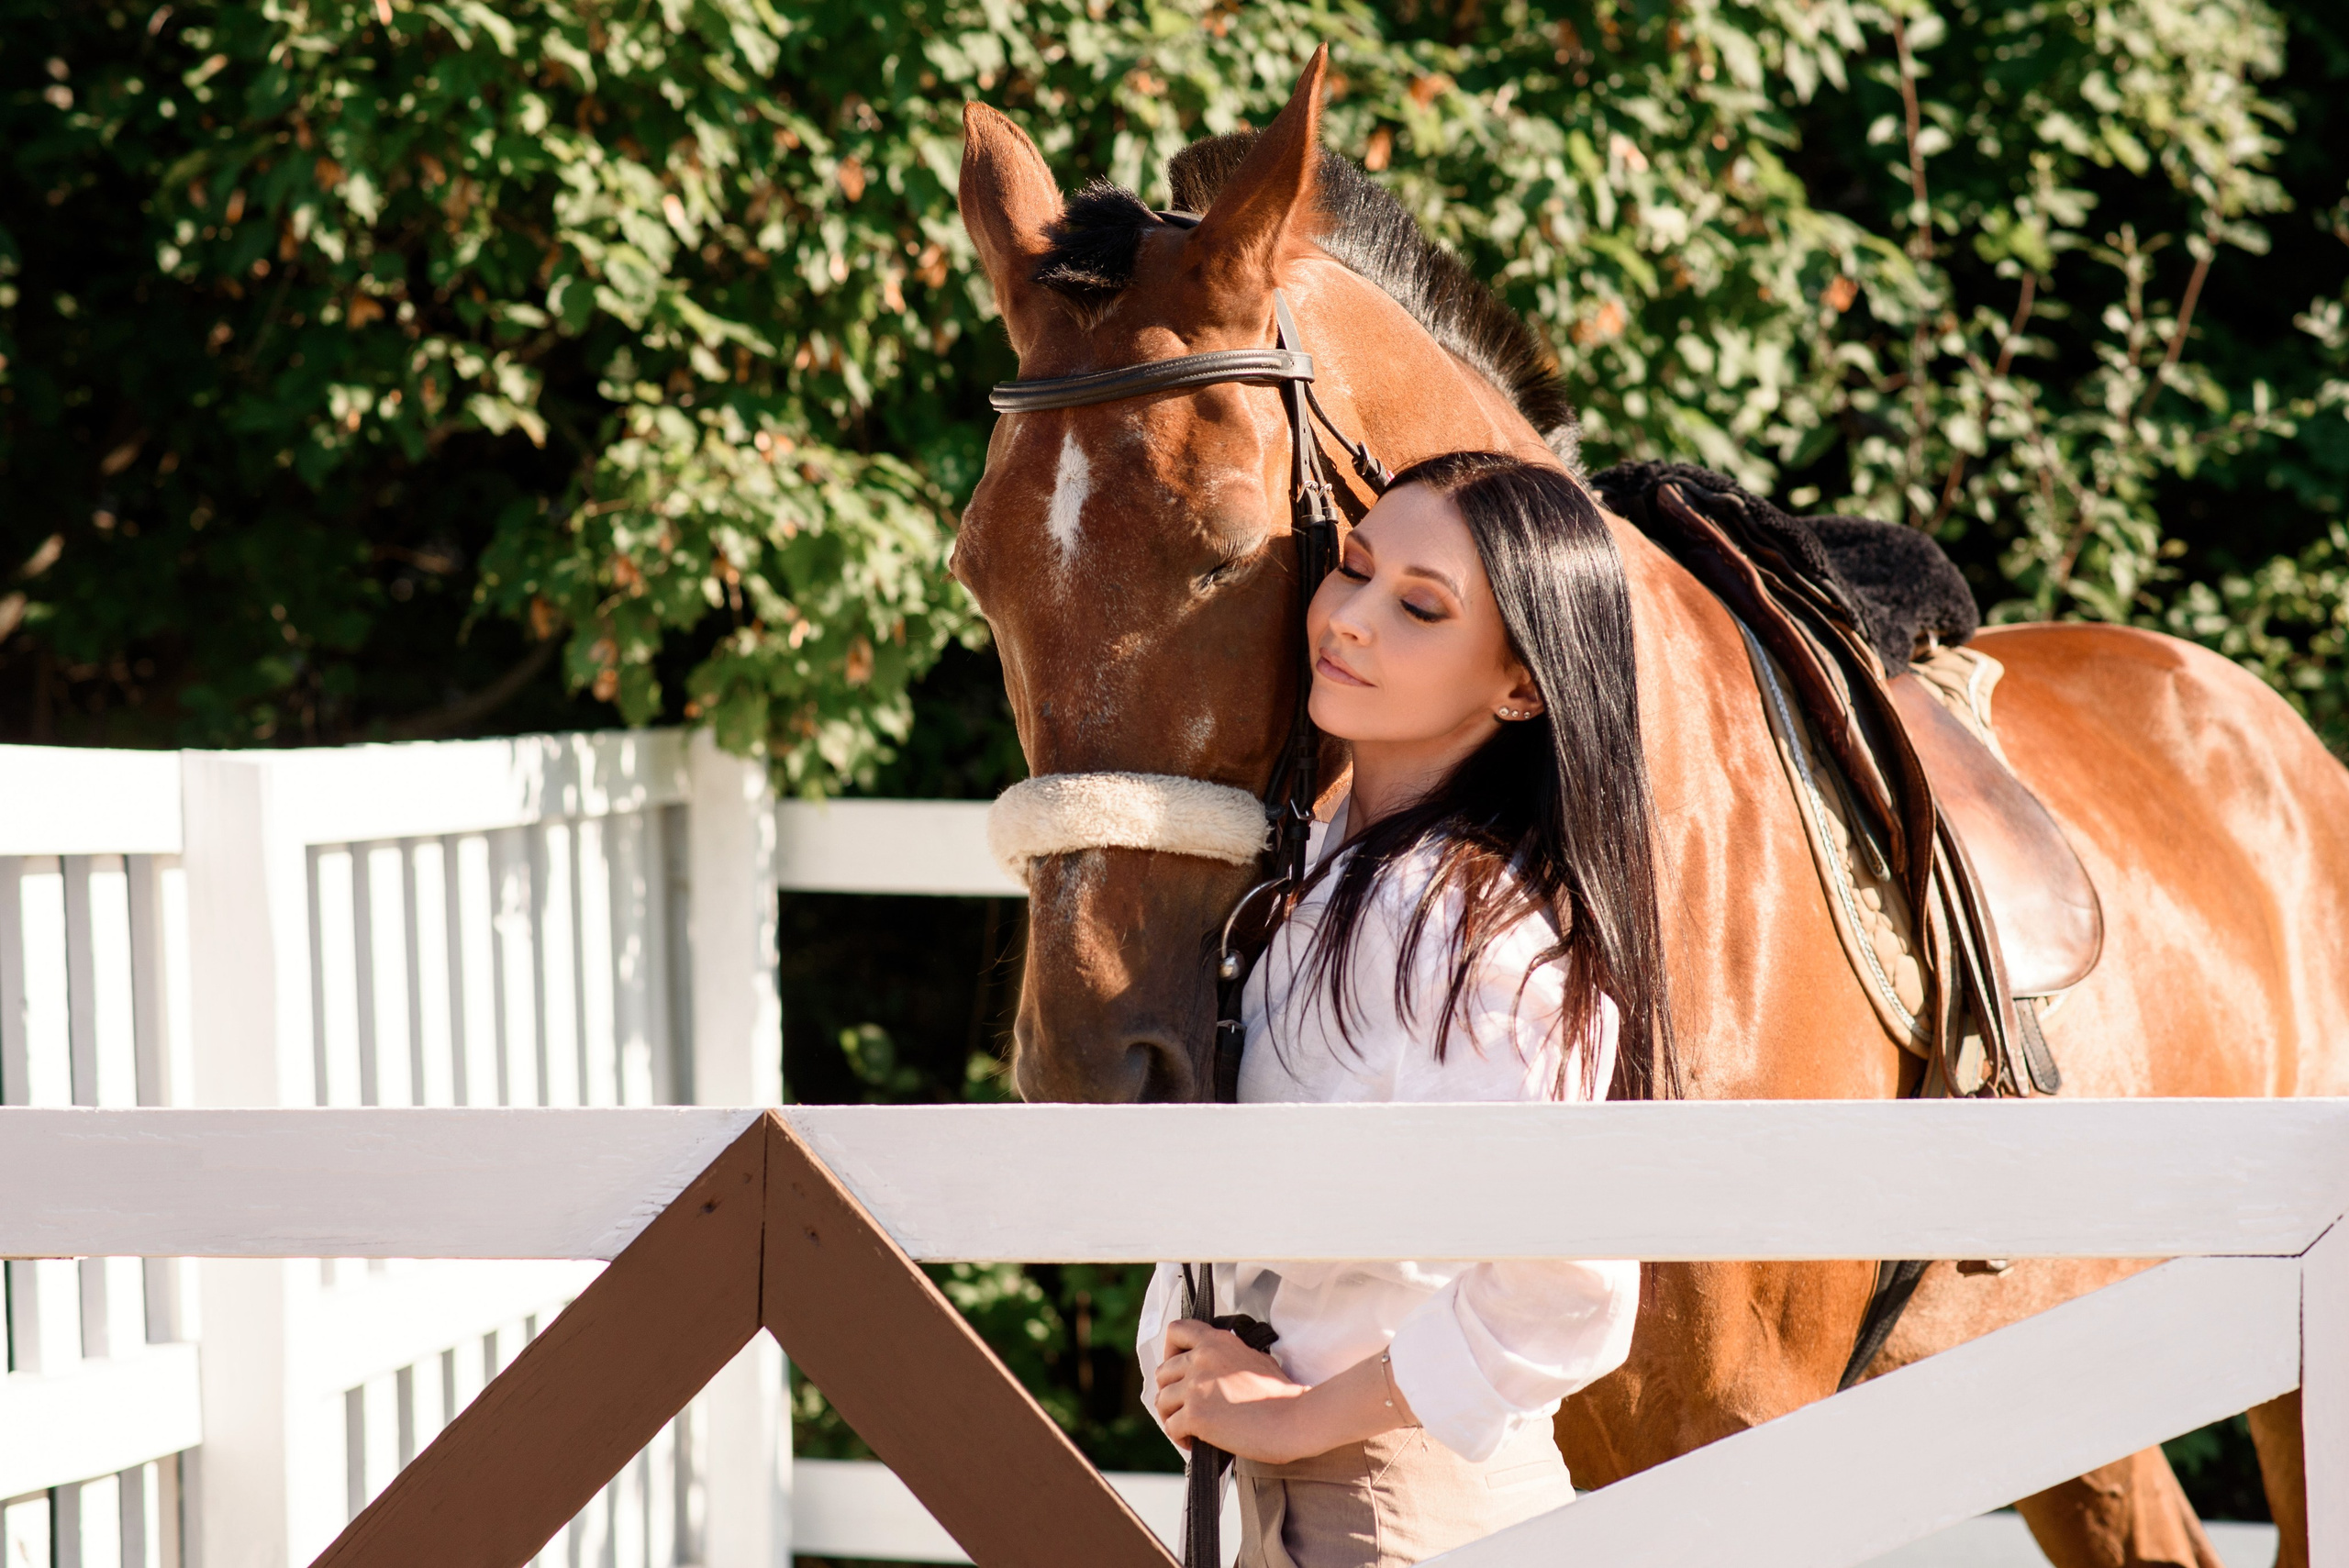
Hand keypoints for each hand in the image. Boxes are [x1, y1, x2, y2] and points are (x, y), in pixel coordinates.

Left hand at [1153, 1321, 1421, 1464]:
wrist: (1295, 1419)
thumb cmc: (1282, 1395)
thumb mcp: (1255, 1357)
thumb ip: (1226, 1357)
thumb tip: (1212, 1372)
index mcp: (1217, 1341)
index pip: (1176, 1331)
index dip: (1169, 1351)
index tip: (1177, 1369)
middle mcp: (1202, 1358)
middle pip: (1162, 1372)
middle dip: (1170, 1392)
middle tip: (1184, 1409)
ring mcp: (1196, 1386)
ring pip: (1161, 1401)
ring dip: (1172, 1417)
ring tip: (1189, 1430)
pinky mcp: (1196, 1414)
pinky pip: (1171, 1427)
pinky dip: (1179, 1438)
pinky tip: (1196, 1444)